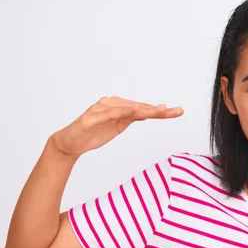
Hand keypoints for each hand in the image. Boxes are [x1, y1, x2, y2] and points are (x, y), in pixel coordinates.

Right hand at [50, 96, 183, 156]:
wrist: (71, 143)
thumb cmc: (94, 133)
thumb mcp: (117, 127)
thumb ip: (130, 119)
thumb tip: (147, 113)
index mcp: (119, 107)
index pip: (143, 108)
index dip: (161, 111)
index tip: (177, 111)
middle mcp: (112, 104)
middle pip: (139, 107)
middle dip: (159, 110)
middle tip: (176, 111)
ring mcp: (102, 109)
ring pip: (128, 108)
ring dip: (145, 109)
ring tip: (161, 110)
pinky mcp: (92, 117)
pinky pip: (110, 112)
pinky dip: (122, 110)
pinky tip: (134, 110)